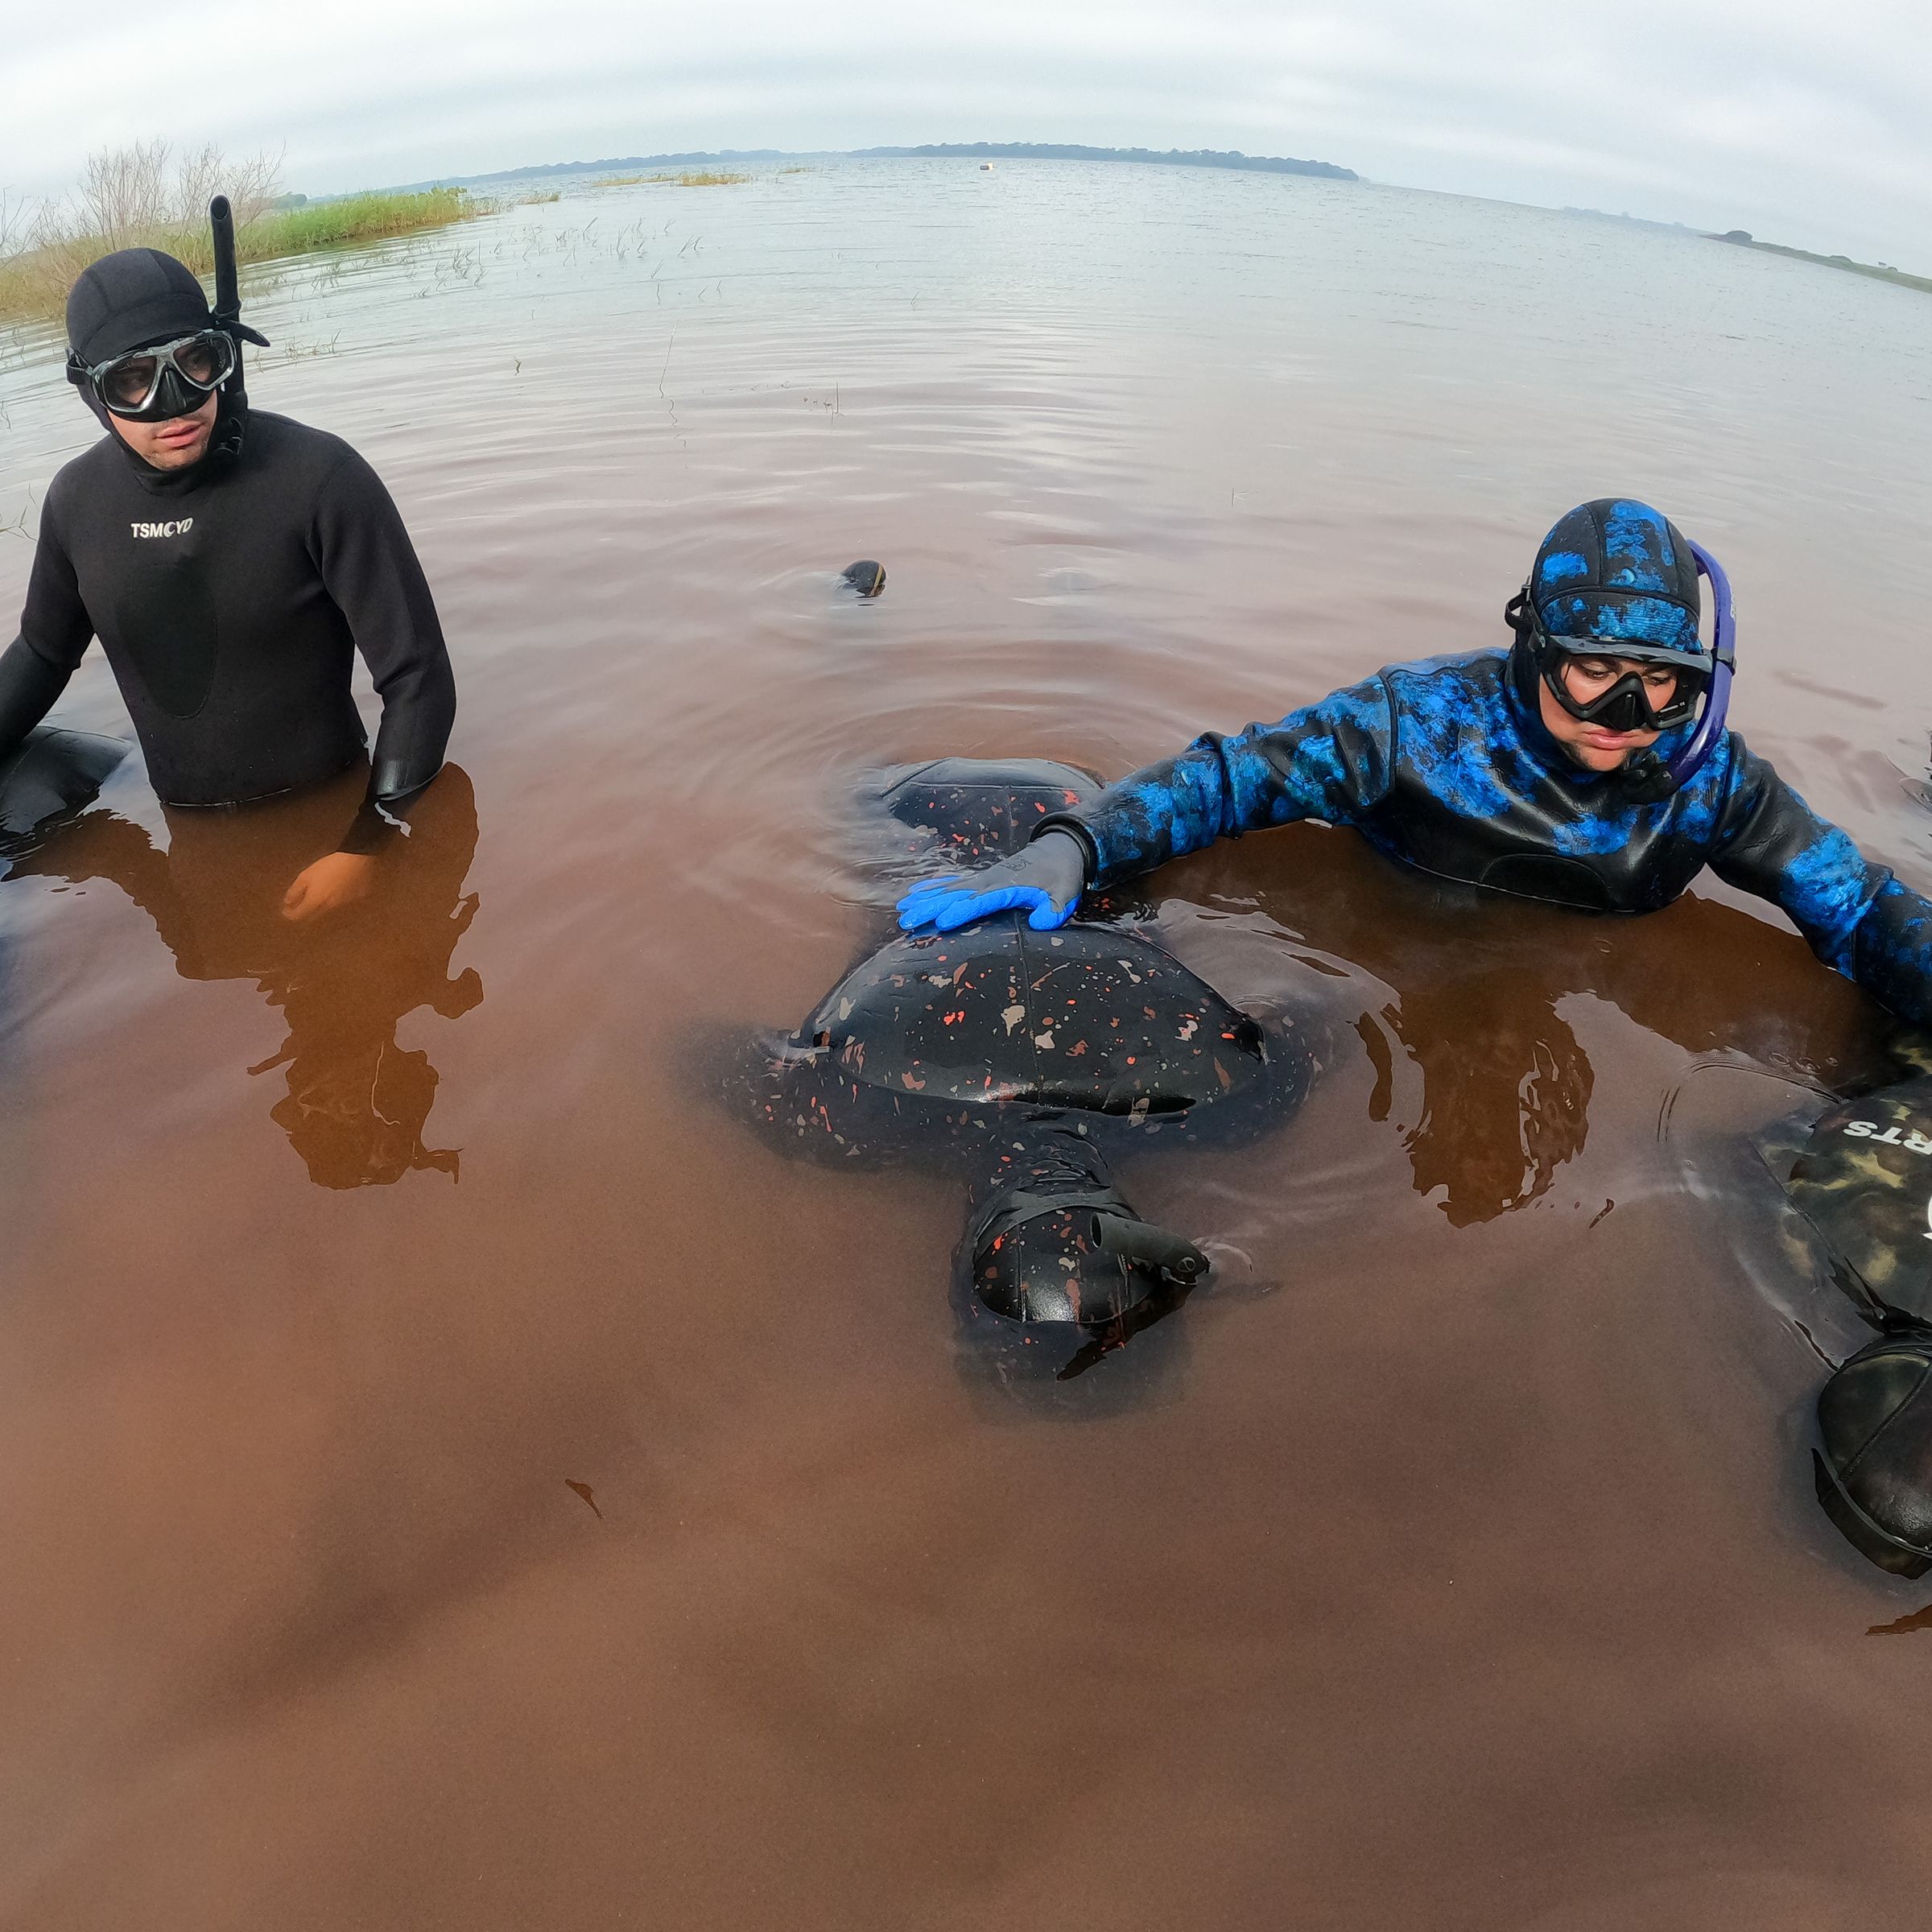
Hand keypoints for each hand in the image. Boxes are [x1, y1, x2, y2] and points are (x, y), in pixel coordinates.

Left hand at [282, 851, 377, 921]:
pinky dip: (336, 900)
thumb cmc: (329, 866)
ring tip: (319, 896)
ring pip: (328, 911)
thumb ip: (295, 890)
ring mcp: (343, 906)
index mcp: (315, 901)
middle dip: (304, 913)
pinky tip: (337, 890)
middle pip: (313, 917)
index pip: (298, 915)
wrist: (355, 860)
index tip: (286, 911)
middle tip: (299, 906)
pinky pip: (343, 904)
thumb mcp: (306, 875)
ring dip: (321, 907)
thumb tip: (287, 901)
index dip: (290, 914)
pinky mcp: (355, 901)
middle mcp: (328, 908)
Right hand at [897, 828, 1087, 932]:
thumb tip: (1041, 924)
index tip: (942, 922)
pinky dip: (933, 887)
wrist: (1059, 850)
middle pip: (955, 895)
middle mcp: (989, 880)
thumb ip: (1053, 910)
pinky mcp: (981, 878)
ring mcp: (983, 878)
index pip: (981, 901)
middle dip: (931, 908)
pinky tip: (915, 893)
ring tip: (903, 910)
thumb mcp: (1065, 895)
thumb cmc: (1062, 876)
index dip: (962, 911)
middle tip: (908, 920)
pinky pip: (952, 882)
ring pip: (948, 889)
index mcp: (1008, 886)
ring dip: (925, 899)